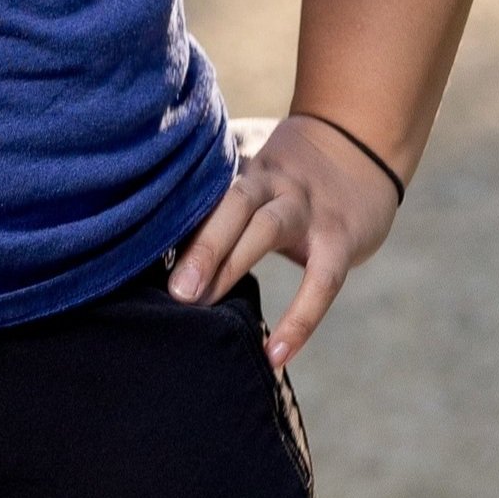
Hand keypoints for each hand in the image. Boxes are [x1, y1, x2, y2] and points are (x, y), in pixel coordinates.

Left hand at [167, 114, 401, 366]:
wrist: (360, 144)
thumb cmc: (287, 171)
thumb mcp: (248, 166)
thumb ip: (210, 190)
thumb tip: (149, 230)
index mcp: (242, 166)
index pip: (203, 187)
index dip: (172, 216)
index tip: (138, 250)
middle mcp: (271, 181)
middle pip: (231, 202)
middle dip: (200, 244)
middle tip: (172, 288)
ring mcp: (307, 207)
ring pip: (267, 227)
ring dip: (231, 264)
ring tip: (200, 306)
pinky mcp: (341, 238)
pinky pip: (322, 280)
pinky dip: (300, 318)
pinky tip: (275, 353)